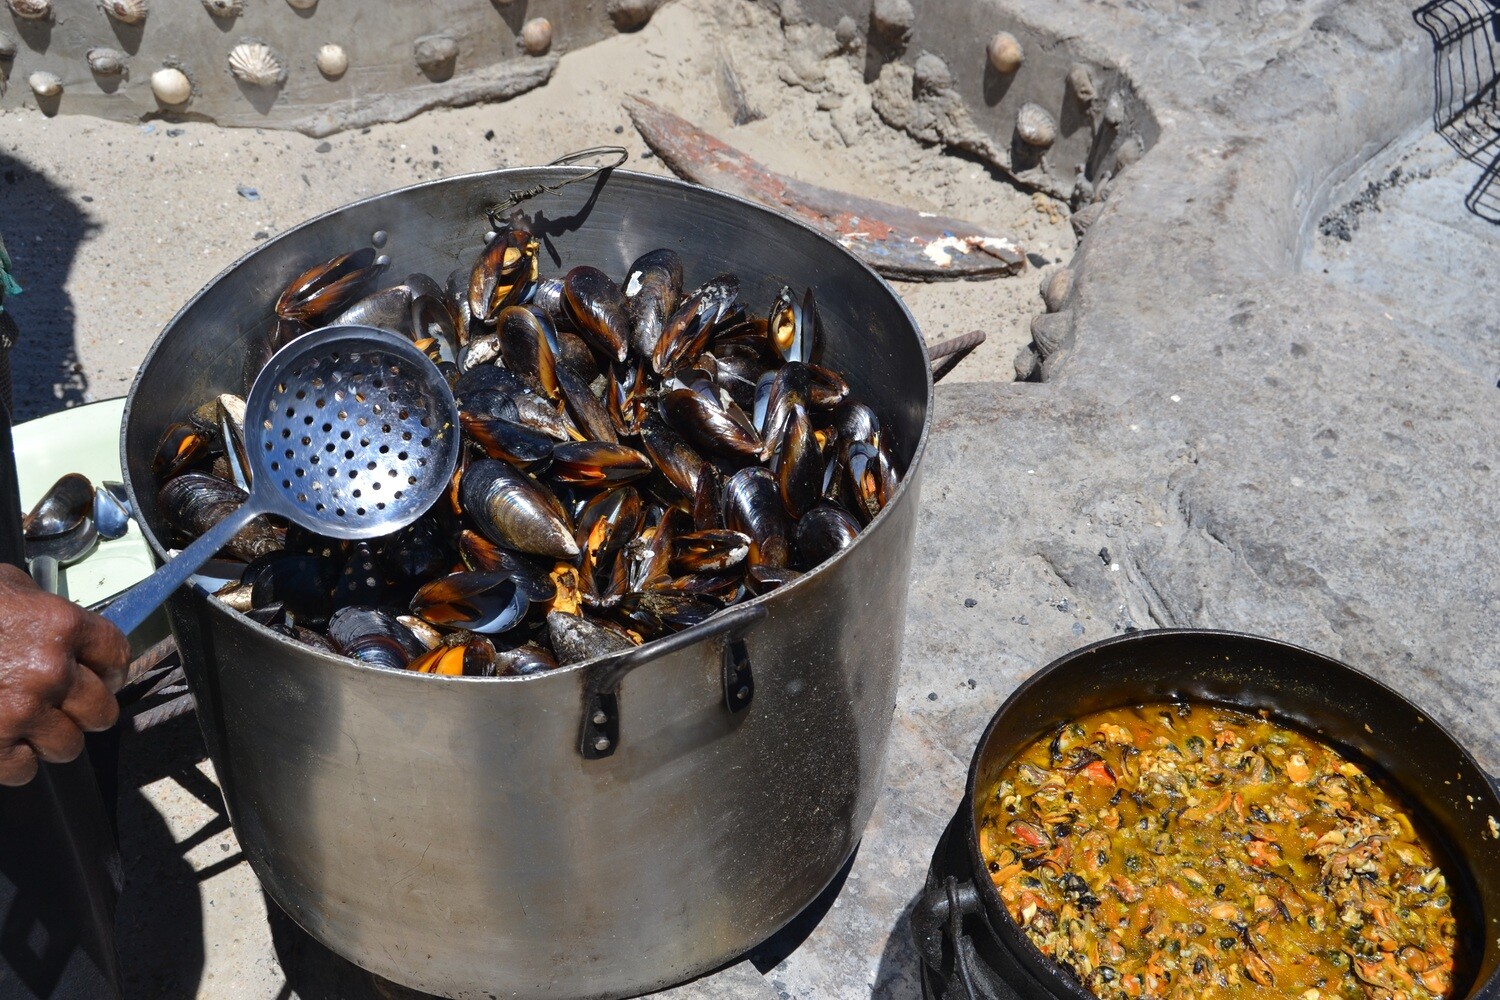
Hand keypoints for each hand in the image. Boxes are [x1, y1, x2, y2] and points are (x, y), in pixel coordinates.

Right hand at [0, 563, 129, 785]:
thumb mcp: (6, 587)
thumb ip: (41, 607)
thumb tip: (61, 627)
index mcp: (61, 627)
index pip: (115, 656)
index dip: (109, 670)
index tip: (101, 677)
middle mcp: (50, 672)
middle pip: (101, 711)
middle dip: (83, 711)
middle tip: (62, 707)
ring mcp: (21, 711)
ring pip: (66, 745)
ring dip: (48, 739)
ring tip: (25, 724)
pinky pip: (24, 769)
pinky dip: (12, 761)